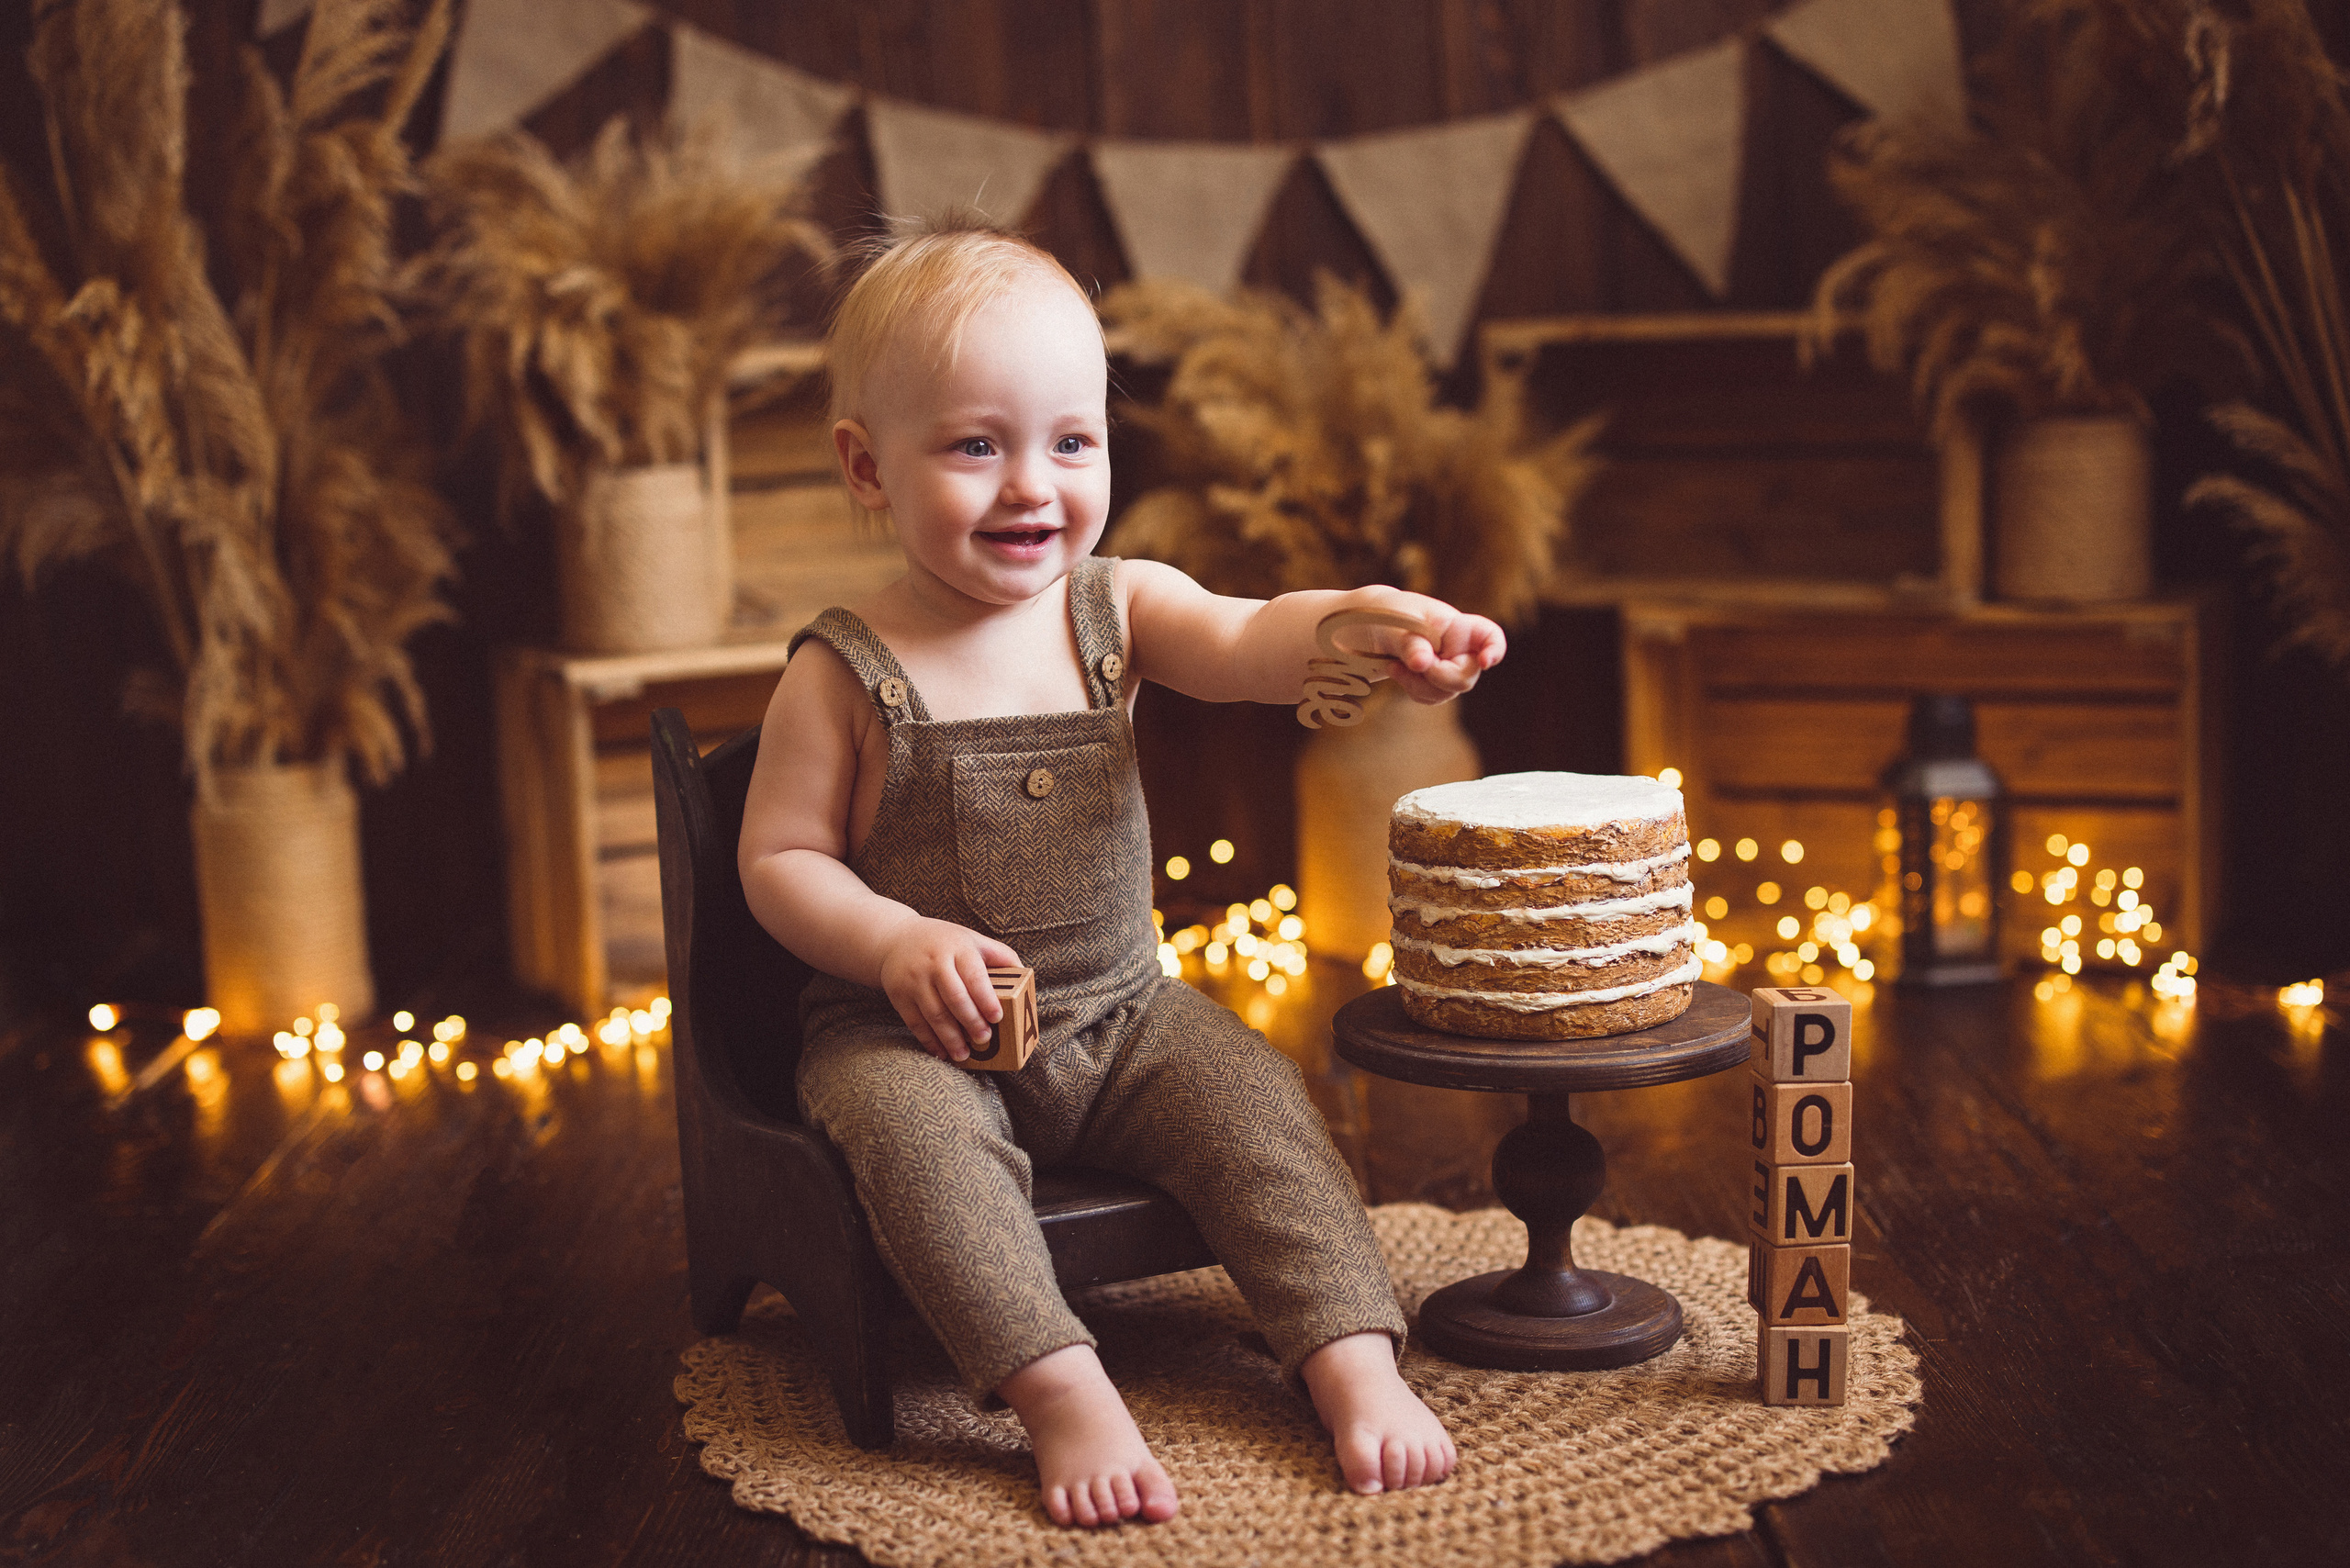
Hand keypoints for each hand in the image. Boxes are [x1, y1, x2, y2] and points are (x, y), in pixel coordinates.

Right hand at [878, 917, 1021, 1061]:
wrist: (896, 938)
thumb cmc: (945, 943)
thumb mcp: (971, 939)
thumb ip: (999, 955)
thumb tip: (1025, 976)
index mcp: (958, 949)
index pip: (974, 976)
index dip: (986, 999)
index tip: (997, 1018)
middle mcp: (935, 963)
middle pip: (954, 998)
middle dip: (971, 1022)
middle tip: (984, 1039)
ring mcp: (915, 980)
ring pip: (934, 1014)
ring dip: (950, 1038)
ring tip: (964, 1055)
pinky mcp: (900, 995)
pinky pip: (915, 1022)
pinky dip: (929, 1040)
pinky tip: (942, 1053)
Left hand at [1337, 597, 1505, 703]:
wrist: (1365, 627)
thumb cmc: (1386, 615)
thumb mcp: (1396, 624)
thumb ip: (1412, 643)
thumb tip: (1423, 664)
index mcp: (1456, 625)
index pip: (1489, 636)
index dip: (1495, 650)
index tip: (1486, 662)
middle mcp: (1458, 647)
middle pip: (1466, 676)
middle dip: (1438, 676)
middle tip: (1413, 664)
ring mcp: (1447, 666)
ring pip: (1448, 692)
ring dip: (1419, 685)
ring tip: (1394, 664)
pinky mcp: (1433, 682)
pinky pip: (1432, 698)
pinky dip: (1414, 690)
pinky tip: (1397, 671)